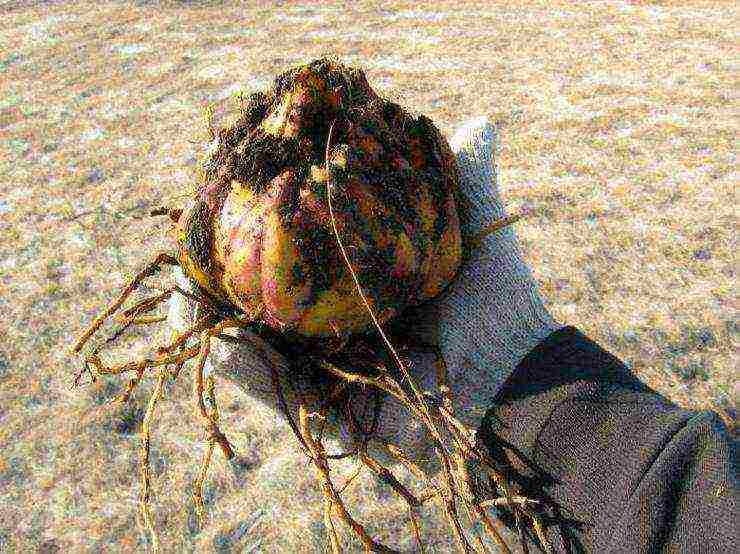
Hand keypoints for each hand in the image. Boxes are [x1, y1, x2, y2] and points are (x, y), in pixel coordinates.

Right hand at [166, 116, 563, 471]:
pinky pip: (273, 392)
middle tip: (187, 253)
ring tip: (184, 296)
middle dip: (217, 278)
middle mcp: (334, 324)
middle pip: (260, 298)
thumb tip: (477, 122)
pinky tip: (219, 344)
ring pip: (253, 346)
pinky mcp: (326, 411)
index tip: (227, 200)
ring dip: (212, 324)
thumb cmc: (495, 300)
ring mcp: (326, 368)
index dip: (255, 229)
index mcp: (355, 282)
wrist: (511, 373)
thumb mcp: (475, 229)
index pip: (291, 253)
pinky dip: (242, 370)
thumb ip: (467, 178)